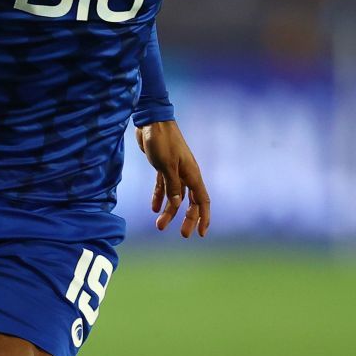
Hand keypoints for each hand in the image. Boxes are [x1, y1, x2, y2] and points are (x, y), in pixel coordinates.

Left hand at [137, 120, 210, 237]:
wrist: (151, 121)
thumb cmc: (161, 141)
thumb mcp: (166, 165)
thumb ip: (172, 186)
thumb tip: (177, 205)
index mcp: (192, 174)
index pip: (202, 200)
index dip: (204, 217)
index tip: (201, 233)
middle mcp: (187, 174)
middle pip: (191, 202)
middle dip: (187, 219)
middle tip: (182, 235)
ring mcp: (175, 171)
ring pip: (175, 197)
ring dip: (169, 211)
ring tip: (159, 226)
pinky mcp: (163, 167)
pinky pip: (164, 187)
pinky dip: (159, 197)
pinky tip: (153, 208)